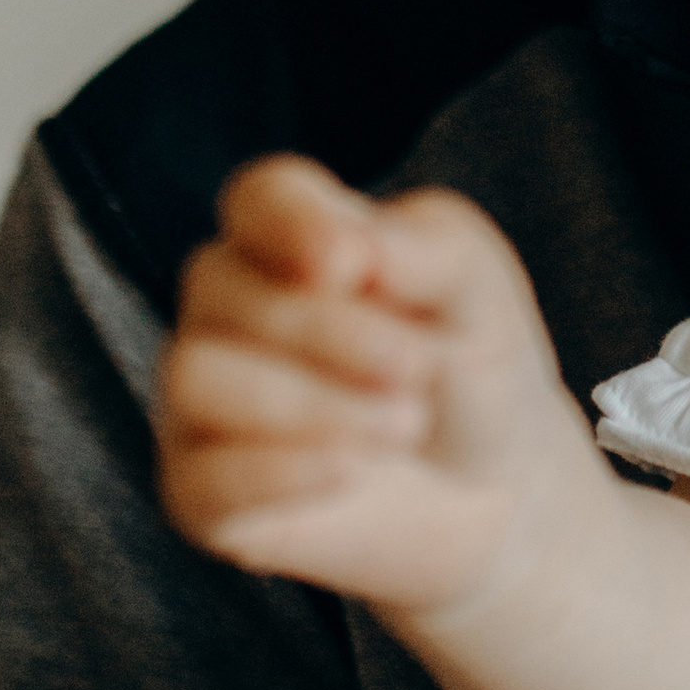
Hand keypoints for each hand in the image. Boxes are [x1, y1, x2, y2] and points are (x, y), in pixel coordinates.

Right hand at [156, 155, 589, 615]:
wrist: (495, 487)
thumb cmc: (472, 365)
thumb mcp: (475, 286)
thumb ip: (418, 249)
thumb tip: (345, 247)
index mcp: (290, 234)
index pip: (255, 199)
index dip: (290, 222)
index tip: (350, 264)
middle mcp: (227, 307)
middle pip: (218, 287)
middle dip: (329, 332)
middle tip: (419, 368)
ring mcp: (204, 398)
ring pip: (195, 377)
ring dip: (312, 405)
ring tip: (403, 424)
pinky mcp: (201, 490)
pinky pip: (200, 477)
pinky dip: (281, 473)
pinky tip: (353, 471)